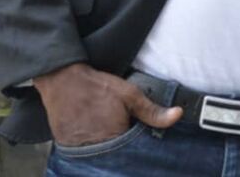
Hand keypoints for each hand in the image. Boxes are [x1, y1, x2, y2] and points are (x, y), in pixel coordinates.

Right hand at [33, 62, 181, 145]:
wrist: (63, 80)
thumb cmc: (98, 86)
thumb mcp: (129, 94)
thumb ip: (153, 110)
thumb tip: (177, 115)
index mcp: (117, 140)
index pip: (134, 155)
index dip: (138, 148)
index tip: (139, 142)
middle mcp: (98, 152)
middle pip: (117, 159)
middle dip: (123, 151)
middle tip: (120, 133)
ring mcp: (81, 153)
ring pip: (102, 158)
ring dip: (107, 151)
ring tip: (105, 131)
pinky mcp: (68, 150)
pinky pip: (85, 155)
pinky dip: (91, 149)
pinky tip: (93, 134)